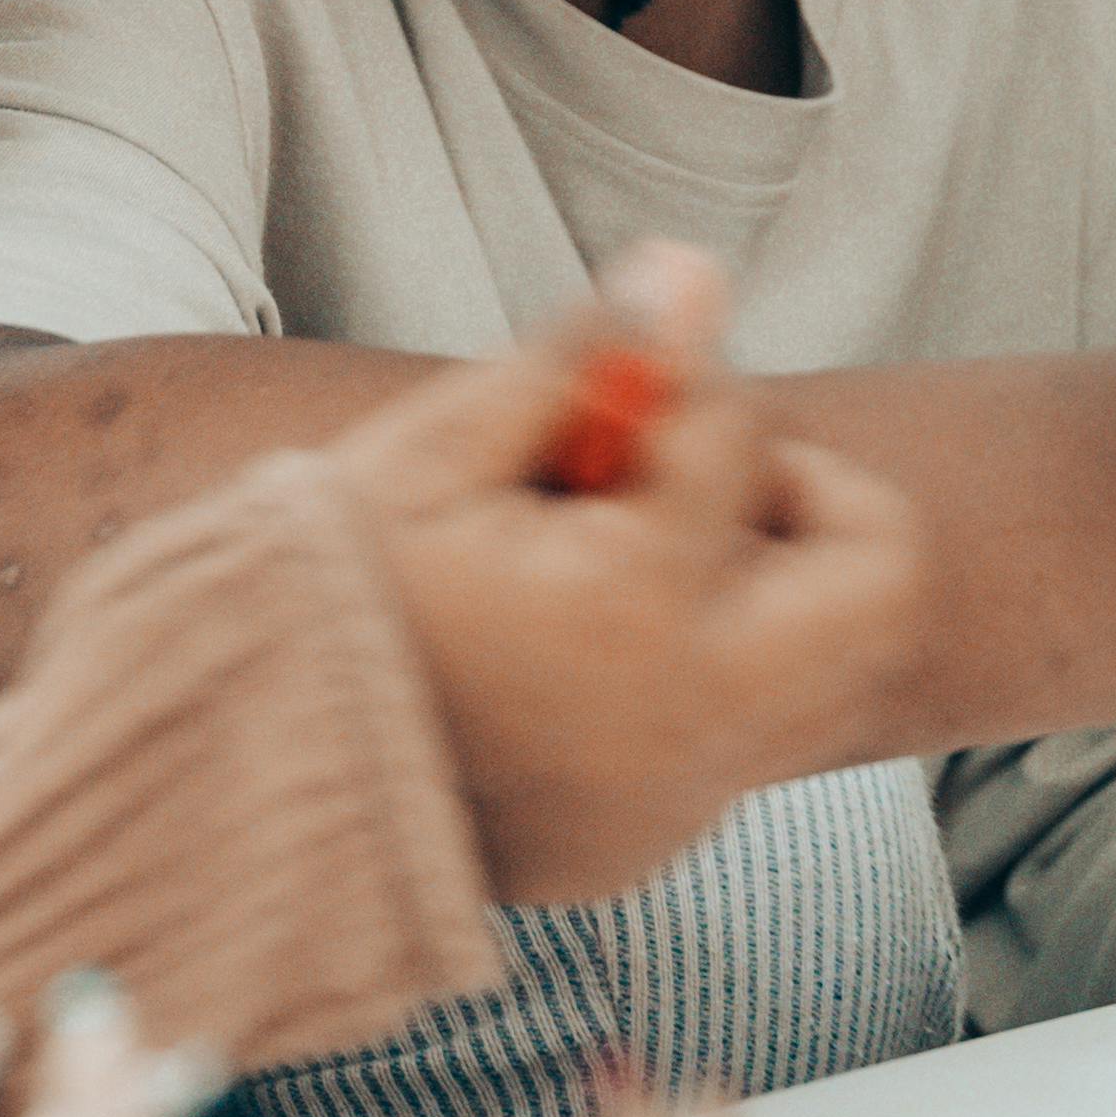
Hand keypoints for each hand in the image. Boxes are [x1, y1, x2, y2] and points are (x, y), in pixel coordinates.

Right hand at [328, 269, 931, 908]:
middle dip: (807, 496)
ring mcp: (684, 797)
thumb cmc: (322, 596)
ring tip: (640, 560)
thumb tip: (695, 272)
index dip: (664, 389)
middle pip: (881, 573)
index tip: (581, 413)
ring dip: (778, 590)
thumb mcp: (434, 452)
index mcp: (639, 604)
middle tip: (687, 486)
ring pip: (839, 671)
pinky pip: (748, 741)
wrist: (234, 785)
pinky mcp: (653, 844)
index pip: (737, 431)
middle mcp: (697, 717)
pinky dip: (710, 675)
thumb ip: (583, 361)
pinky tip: (586, 648)